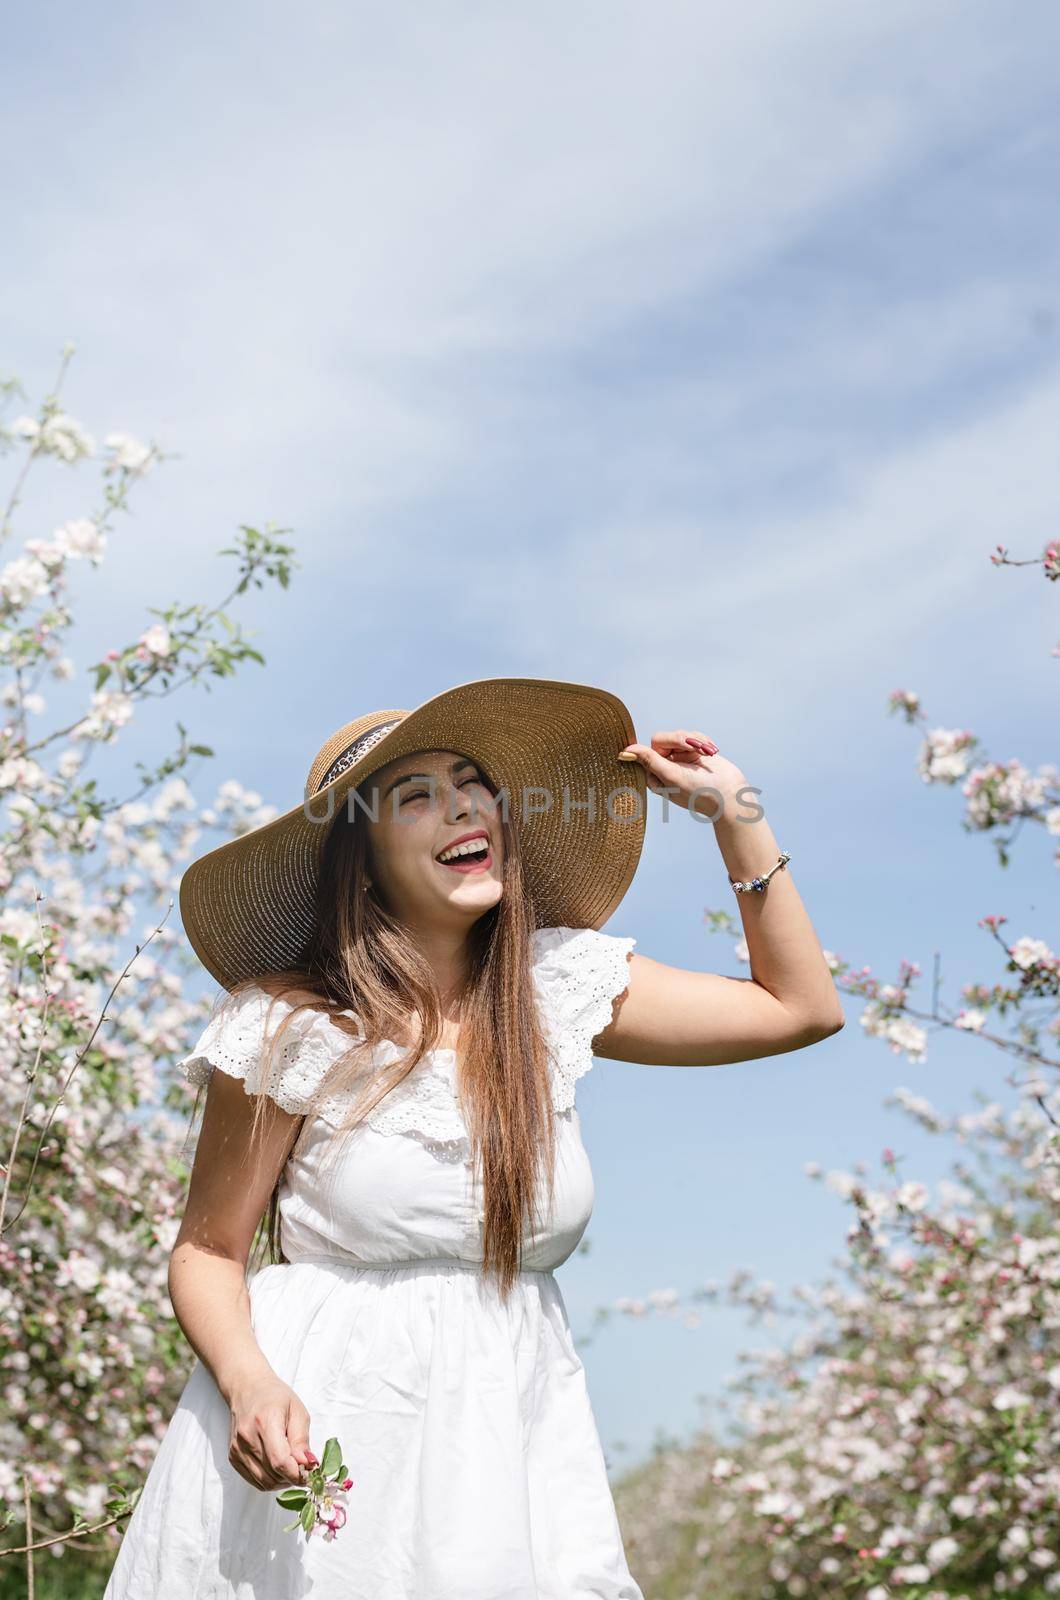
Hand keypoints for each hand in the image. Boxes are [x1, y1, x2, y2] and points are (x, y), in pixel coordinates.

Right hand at [227, 1372, 313, 1491]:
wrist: (247, 1389)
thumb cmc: (275, 1397)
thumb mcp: (297, 1411)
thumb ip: (302, 1440)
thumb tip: (308, 1465)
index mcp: (265, 1422)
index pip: (280, 1461)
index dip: (297, 1474)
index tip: (310, 1474)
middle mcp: (247, 1438)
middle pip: (273, 1474)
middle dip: (292, 1477)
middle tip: (303, 1468)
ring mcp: (237, 1449)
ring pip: (264, 1482)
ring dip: (282, 1481)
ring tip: (291, 1466)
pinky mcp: (233, 1457)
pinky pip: (255, 1481)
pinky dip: (270, 1480)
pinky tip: (278, 1468)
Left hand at [618, 728, 746, 817]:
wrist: (732, 794)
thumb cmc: (701, 792)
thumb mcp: (672, 776)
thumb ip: (650, 761)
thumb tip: (626, 751)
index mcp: (655, 776)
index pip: (645, 752)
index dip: (656, 747)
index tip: (669, 753)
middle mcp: (666, 766)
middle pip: (662, 739)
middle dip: (679, 740)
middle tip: (694, 747)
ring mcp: (682, 758)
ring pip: (679, 735)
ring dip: (693, 741)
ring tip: (706, 753)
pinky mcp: (696, 752)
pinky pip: (693, 736)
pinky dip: (702, 741)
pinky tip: (711, 753)